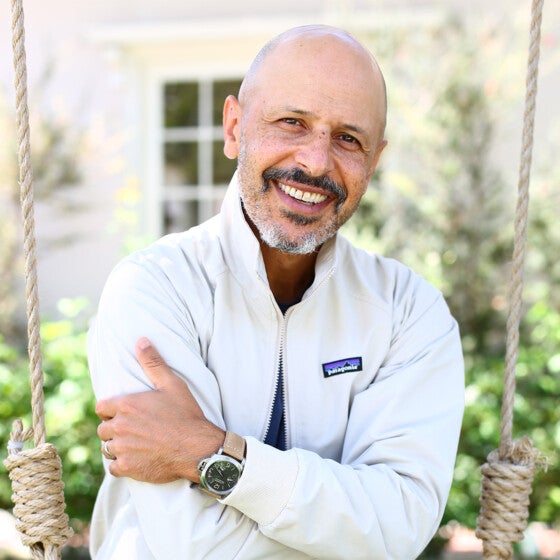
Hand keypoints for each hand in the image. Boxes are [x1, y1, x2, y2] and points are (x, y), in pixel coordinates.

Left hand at [96, 337, 224, 482]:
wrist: (197, 448)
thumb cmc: (185, 414)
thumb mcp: (172, 384)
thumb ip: (153, 362)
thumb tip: (141, 340)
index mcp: (126, 405)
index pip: (101, 408)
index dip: (111, 410)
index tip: (122, 413)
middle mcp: (119, 427)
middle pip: (103, 429)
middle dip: (114, 428)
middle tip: (133, 429)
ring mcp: (122, 449)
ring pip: (107, 448)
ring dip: (117, 446)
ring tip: (134, 444)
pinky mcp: (127, 468)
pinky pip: (113, 467)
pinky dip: (122, 465)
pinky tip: (136, 459)